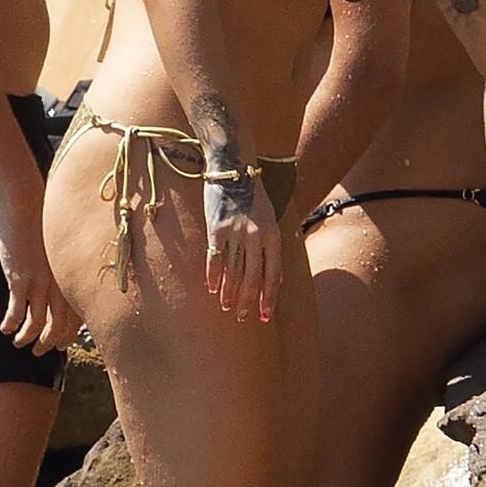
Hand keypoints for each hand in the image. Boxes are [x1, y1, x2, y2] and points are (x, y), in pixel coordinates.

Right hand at [0, 201, 80, 355]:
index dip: (67, 336)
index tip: (59, 345)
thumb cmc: (41, 225)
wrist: (26, 206)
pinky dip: (11, 325)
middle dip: (49, 344)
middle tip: (39, 352)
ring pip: (38, 325)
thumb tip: (54, 287)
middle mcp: (60, 284)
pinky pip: (17, 313)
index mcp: (71, 277)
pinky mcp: (20, 280)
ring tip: (18, 343)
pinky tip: (4, 328)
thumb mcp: (56, 252)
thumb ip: (58, 271)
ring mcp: (41, 283)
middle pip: (60, 327)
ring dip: (27, 339)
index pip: (77, 317)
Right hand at [205, 168, 280, 324]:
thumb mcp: (269, 219)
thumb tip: (273, 277)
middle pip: (253, 277)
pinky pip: (215, 258)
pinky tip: (212, 288)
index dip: (269, 297)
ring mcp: (235, 233)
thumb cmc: (253, 196)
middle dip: (249, 301)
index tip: (265, 316)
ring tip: (227, 307)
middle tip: (243, 317)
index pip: (273, 274)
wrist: (233, 169)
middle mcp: (255, 236)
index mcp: (273, 234)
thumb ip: (270, 246)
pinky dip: (213, 275)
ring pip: (233, 271)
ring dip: (230, 292)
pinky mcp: (216, 228)